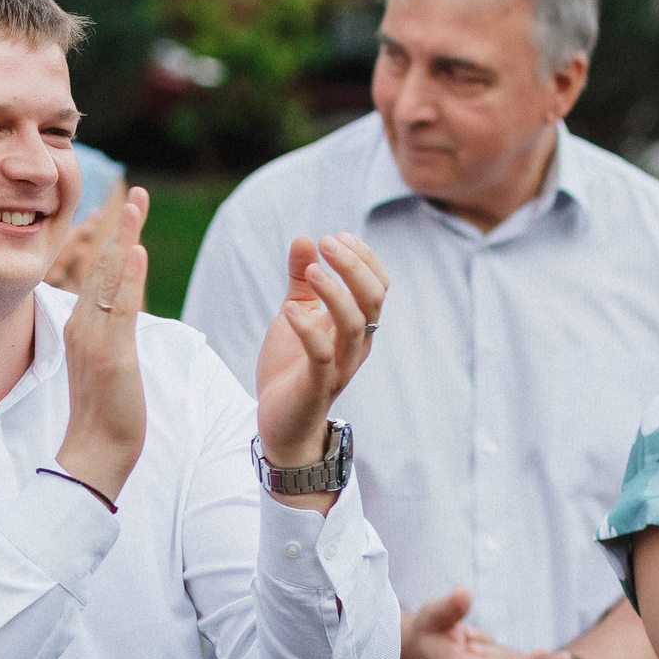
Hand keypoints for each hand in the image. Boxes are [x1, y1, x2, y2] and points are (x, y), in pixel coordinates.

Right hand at [54, 187, 148, 503]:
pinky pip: (118, 310)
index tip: (129, 209)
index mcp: (83, 326)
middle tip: (137, 192)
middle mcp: (84, 326)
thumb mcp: (108, 363)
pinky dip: (126, 279)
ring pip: (108, 279)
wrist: (97, 452)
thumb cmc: (106, 413)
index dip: (114, 239)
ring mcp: (95, 339)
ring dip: (124, 240)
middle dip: (121, 227)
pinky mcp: (110, 356)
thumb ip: (110, 333)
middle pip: (101, 266)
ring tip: (137, 206)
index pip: (99, 273)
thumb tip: (116, 314)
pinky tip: (135, 253)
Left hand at [253, 233, 387, 495]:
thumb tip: (304, 238)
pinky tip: (289, 310)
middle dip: (354, 267)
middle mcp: (357, 345)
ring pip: (355, 325)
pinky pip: (322, 355)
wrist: (280, 422)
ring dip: (335, 293)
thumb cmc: (292, 367)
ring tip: (311, 271)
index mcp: (357, 326)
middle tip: (327, 243)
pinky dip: (309, 329)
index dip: (364, 258)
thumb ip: (301, 280)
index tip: (336, 236)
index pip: (378, 286)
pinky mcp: (318, 386)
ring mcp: (340, 367)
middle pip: (374, 300)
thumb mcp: (296, 313)